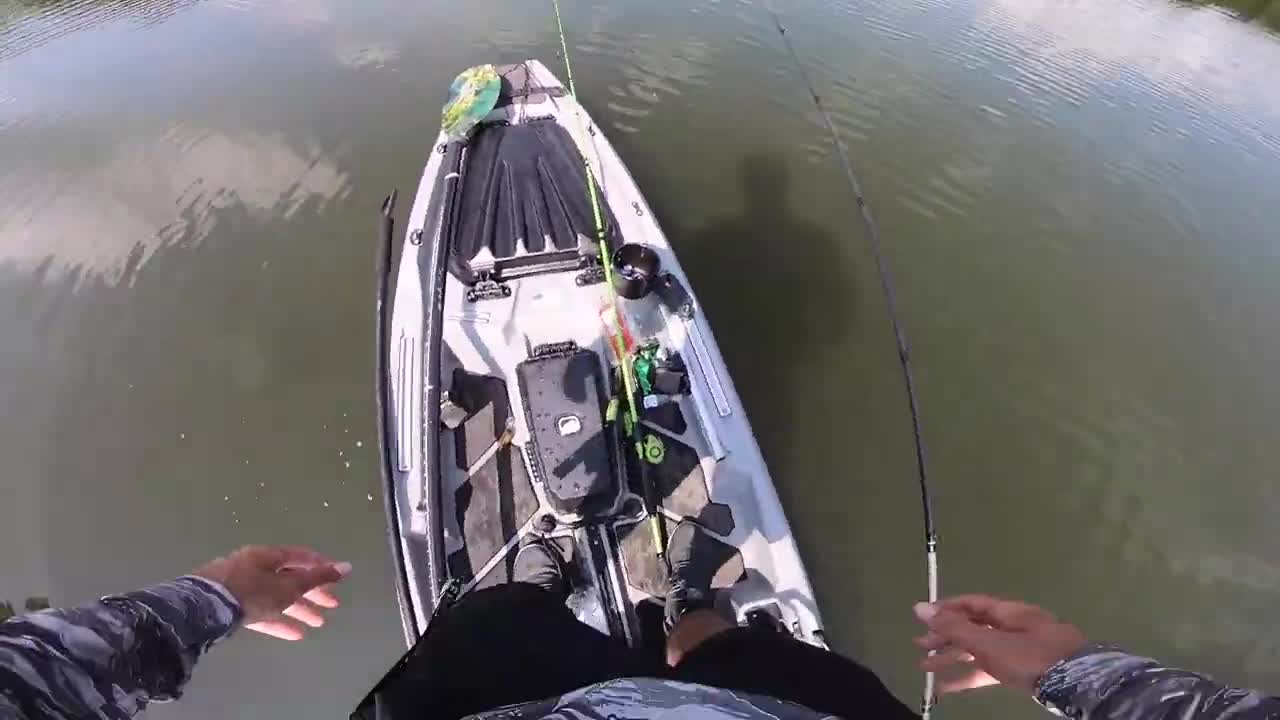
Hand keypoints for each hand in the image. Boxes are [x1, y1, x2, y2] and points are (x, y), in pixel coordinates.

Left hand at [193, 545, 351, 640]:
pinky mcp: (231, 606)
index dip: (322, 567)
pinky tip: (294, 634)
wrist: (203, 609)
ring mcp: (241, 586)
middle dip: (312, 592)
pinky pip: (261, 611)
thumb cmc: (251, 592)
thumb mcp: (289, 586)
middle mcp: (255, 567)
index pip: (302, 557)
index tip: (338, 580)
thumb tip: (347, 566)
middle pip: (290, 577)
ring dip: (298, 609)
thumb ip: (318, 578)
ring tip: (317, 624)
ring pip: (276, 596)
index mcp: (269, 555)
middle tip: (332, 606)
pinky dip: (278, 621)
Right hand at [913, 594, 1086, 695]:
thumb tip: (919, 607)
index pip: (970, 604)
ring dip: (952, 658)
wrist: (1077, 683)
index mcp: (1008, 611)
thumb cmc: (1031, 656)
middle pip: (973, 627)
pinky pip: (990, 670)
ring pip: (979, 650)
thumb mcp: (988, 642)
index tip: (921, 618)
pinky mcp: (1023, 671)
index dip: (945, 609)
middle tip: (919, 645)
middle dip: (944, 636)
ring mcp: (1020, 650)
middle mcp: (1013, 626)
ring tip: (924, 667)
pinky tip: (947, 688)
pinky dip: (969, 676)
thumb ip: (953, 628)